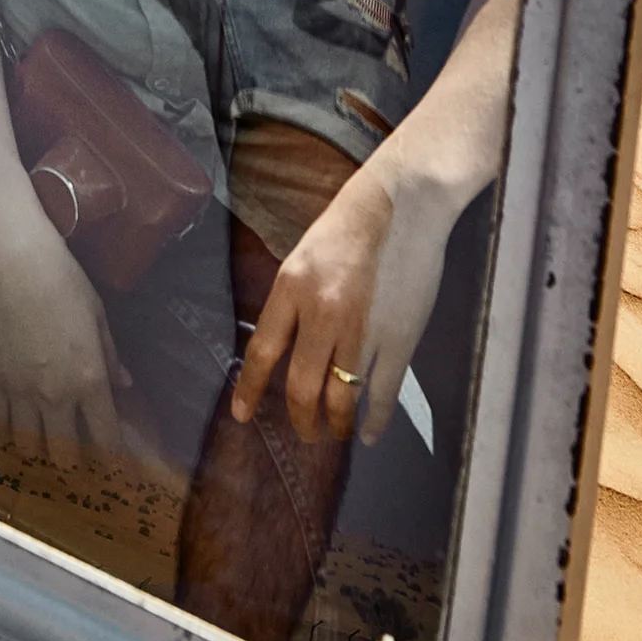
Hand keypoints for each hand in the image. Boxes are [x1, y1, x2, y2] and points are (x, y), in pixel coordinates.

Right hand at [0, 218, 142, 460]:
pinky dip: (5, 433)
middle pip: (64, 454)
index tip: (117, 478)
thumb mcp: (100, 317)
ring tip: (40, 455)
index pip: (105, 437)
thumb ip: (111, 357)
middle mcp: (56, 395)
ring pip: (27, 446)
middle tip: (75, 465)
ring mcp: (20, 391)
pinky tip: (9, 436)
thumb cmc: (66, 283)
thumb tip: (125, 385)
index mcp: (89, 380)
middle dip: (72, 467)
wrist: (16, 264)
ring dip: (37, 455)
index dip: (113, 464)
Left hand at [228, 165, 458, 446]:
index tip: (241, 416)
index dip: (250, 390)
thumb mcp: (301, 261)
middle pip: (302, 387)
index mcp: (291, 288)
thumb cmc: (346, 230)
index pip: (263, 352)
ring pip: (341, 398)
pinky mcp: (397, 338)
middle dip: (300, 419)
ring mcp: (362, 329)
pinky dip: (374, 420)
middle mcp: (322, 313)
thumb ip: (291, 305)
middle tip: (303, 432)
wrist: (400, 207)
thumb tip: (282, 348)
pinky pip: (381, 393)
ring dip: (335, 424)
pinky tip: (368, 434)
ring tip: (333, 432)